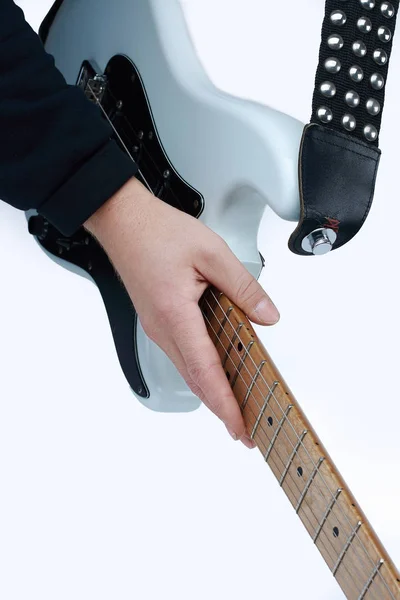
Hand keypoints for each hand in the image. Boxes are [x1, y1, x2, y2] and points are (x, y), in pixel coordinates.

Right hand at [84, 177, 279, 448]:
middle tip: (244, 430)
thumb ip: (244, 288)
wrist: (123, 221)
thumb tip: (268, 316)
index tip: (241, 427)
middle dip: (221, 409)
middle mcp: (162, 328)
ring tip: (235, 406)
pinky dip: (201, 370)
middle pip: (196, 379)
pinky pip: (182, 353)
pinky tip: (216, 371)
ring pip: (188, 369)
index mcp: (176, 315)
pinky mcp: (157, 319)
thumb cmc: (158, 232)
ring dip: (211, 391)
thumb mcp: (212, 253)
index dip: (226, 404)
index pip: (207, 371)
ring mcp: (157, 326)